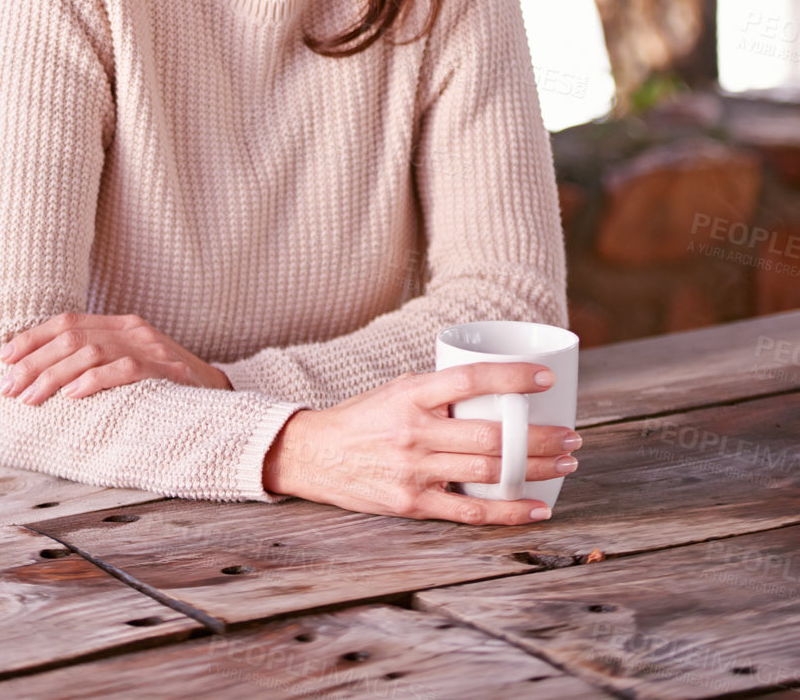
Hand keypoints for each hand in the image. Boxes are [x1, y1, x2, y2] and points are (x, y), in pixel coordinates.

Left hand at [0, 311, 232, 401]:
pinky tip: (72, 396)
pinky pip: (125, 370)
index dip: (31, 338)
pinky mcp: (168, 373)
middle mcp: (133, 329)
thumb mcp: (129, 365)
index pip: (67, 321)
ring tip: (29, 398)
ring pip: (90, 351)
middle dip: (33, 361)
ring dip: (53, 375)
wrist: (221, 398)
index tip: (2, 359)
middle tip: (7, 388)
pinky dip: (95, 381)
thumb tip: (40, 377)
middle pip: (71, 335)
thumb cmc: (165, 388)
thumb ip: (95, 362)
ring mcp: (152, 349)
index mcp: (121, 324)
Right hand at [262, 361, 579, 524]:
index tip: (546, 379)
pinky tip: (535, 508)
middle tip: (571, 436)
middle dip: (539, 437)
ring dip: (533, 468)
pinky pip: (469, 509)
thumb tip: (494, 389)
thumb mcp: (397, 390)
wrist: (316, 455)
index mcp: (412, 394)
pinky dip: (507, 510)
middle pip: (491, 434)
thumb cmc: (364, 418)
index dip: (511, 378)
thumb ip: (439, 391)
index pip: (469, 379)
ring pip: (487, 469)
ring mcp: (415, 469)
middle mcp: (415, 431)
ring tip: (564, 464)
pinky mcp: (413, 503)